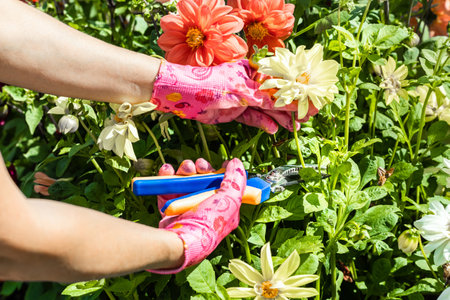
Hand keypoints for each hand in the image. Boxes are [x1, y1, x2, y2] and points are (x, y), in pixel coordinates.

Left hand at [150, 60, 315, 133]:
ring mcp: (243, 98)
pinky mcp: (236, 111)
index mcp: (252, 71)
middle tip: (304, 119)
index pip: (279, 82)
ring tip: (293, 127)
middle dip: (289, 108)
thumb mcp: (242, 93)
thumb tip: (291, 105)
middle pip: (274, 97)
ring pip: (266, 109)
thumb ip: (267, 101)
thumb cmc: (212, 86)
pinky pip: (254, 118)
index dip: (294, 93)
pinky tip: (274, 129)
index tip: (309, 104)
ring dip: (279, 118)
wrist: (184, 97)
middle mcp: (250, 84)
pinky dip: (264, 123)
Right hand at [150, 158, 245, 273]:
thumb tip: (236, 163)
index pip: (226, 186)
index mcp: (224, 209)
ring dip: (185, 170)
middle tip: (199, 166)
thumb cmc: (209, 223)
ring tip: (184, 169)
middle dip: (202, 168)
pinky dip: (168, 175)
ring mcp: (187, 207)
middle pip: (205, 180)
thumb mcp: (230, 200)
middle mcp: (206, 207)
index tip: (221, 164)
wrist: (181, 240)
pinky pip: (169, 186)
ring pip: (187, 180)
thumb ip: (236, 180)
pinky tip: (168, 170)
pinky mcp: (170, 207)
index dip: (223, 173)